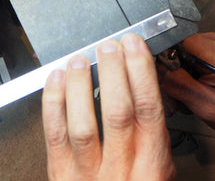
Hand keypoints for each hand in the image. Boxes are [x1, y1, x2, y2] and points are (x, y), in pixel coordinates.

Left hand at [42, 33, 175, 180]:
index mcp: (151, 167)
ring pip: (83, 124)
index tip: (134, 47)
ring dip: (81, 86)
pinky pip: (55, 136)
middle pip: (117, 113)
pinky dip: (53, 103)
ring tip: (81, 59)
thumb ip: (153, 134)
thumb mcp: (160, 172)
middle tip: (109, 47)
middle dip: (113, 72)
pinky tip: (57, 80)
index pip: (148, 110)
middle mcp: (120, 171)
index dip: (140, 72)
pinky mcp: (60, 177)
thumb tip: (143, 83)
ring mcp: (87, 175)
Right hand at [158, 33, 214, 140]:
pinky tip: (185, 90)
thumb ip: (177, 83)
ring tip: (181, 97)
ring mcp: (207, 46)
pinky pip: (180, 59)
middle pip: (170, 46)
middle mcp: (210, 43)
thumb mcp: (205, 104)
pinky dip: (178, 76)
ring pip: (173, 54)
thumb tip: (151, 66)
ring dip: (171, 77)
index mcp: (213, 52)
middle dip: (164, 71)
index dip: (158, 52)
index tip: (154, 72)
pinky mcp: (204, 52)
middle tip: (171, 95)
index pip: (173, 36)